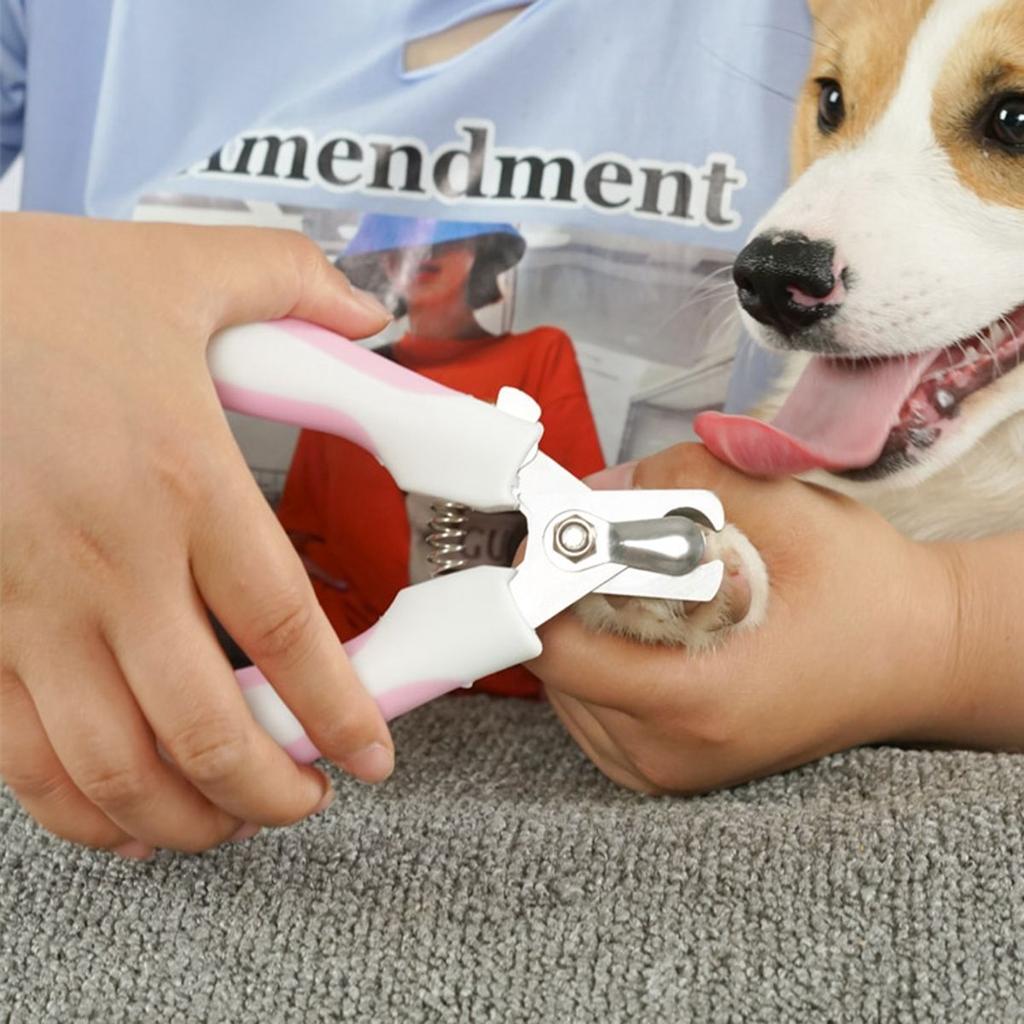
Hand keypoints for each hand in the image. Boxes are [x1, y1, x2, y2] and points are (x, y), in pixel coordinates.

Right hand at [1, 213, 394, 855]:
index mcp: (184, 482)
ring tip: (232, 824)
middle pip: (203, 726)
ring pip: (110, 764)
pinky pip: (18, 751)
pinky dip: (75, 809)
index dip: (338, 712)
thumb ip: (292, 283)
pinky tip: (122, 822)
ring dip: (182, 816)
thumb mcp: (184, 266)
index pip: (285, 632)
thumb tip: (364, 313)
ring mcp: (30, 605)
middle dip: (269, 791)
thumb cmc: (37, 290)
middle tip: (309, 801)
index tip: (371, 756)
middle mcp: (111, 562)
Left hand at [530, 443, 979, 793]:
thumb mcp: (783, 508)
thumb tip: (600, 489)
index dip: (543, 585)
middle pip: (557, 670)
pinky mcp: (671, 769)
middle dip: (566, 599)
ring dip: (581, 631)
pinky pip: (594, 713)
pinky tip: (640, 628)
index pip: (559, 653)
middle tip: (598, 548)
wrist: (921, 655)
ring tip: (632, 589)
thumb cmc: (865, 592)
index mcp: (697, 701)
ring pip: (568, 694)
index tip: (555, 538)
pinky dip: (599, 664)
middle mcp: (672, 753)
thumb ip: (681, 481)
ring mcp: (670, 770)